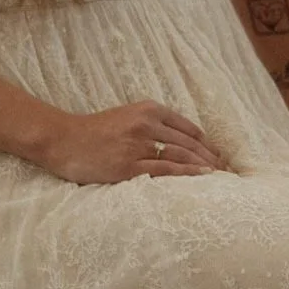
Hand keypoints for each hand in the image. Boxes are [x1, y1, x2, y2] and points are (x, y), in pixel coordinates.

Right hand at [41, 101, 228, 183]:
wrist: (63, 140)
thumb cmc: (95, 131)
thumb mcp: (127, 117)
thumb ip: (152, 124)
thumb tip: (181, 143)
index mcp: (148, 109)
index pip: (189, 128)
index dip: (207, 144)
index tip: (219, 157)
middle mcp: (146, 124)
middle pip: (189, 142)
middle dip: (210, 158)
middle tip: (225, 172)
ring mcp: (137, 145)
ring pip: (181, 155)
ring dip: (203, 167)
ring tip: (218, 178)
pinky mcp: (128, 166)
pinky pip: (164, 170)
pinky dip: (186, 174)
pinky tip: (200, 178)